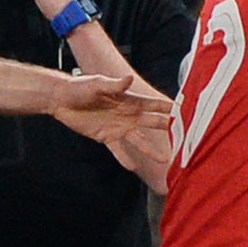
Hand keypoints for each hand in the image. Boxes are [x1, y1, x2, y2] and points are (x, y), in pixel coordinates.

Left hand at [51, 71, 173, 147]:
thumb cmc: (80, 87)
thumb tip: (128, 79)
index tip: (185, 112)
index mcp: (129, 100)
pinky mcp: (106, 137)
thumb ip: (114, 84)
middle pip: (152, 123)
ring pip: (139, 141)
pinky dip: (125, 158)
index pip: (153, 105)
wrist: (63, 99)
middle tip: (184, 137)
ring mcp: (118, 127)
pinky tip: (133, 167)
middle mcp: (128, 115)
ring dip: (151, 150)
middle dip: (167, 129)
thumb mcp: (97, 84)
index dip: (168, 108)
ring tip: (165, 159)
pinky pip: (118, 150)